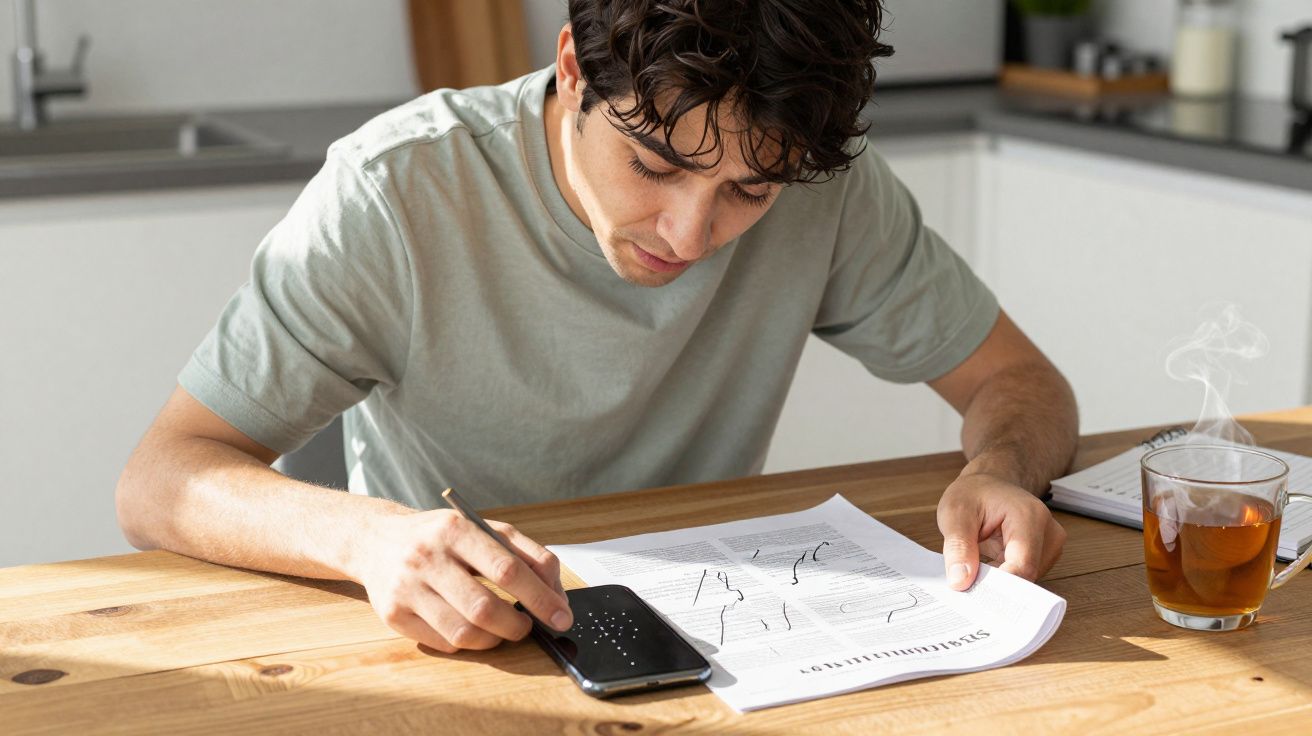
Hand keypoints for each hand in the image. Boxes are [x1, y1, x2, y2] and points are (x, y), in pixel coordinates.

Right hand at [356, 509, 571, 651]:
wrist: (376, 540)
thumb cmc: (442, 537)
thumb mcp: (485, 530)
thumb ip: (528, 554)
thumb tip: (557, 594)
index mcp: (455, 529)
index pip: (507, 570)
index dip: (540, 598)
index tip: (561, 616)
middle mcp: (427, 557)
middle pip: (484, 607)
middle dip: (517, 626)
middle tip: (528, 627)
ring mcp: (406, 588)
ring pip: (464, 632)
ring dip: (495, 639)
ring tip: (502, 630)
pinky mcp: (393, 615)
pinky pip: (443, 643)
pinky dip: (468, 643)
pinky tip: (472, 629)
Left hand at [936, 472, 1065, 590]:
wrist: (987, 485)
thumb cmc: (973, 494)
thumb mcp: (955, 513)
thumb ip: (958, 547)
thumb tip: (961, 582)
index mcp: (1029, 516)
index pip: (1023, 565)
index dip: (999, 587)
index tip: (974, 596)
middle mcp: (1048, 532)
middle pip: (1026, 577)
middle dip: (996, 586)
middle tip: (966, 585)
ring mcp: (1051, 545)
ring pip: (1026, 581)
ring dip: (999, 583)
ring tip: (975, 569)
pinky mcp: (1045, 556)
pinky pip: (1024, 578)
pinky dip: (1004, 579)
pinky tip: (986, 571)